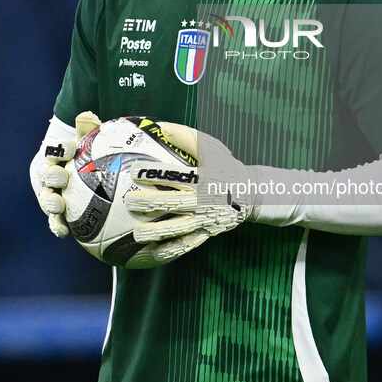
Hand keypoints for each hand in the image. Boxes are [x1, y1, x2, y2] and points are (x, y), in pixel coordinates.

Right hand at [37, 111, 100, 237]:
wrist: (89, 176)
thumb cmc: (91, 156)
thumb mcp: (92, 143)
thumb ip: (89, 130)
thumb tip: (87, 115)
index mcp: (58, 155)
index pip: (55, 149)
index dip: (60, 149)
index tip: (70, 148)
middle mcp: (51, 174)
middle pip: (47, 174)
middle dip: (52, 175)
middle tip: (62, 176)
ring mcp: (52, 194)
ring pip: (47, 198)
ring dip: (51, 202)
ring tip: (59, 205)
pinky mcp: (57, 214)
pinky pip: (54, 221)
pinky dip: (57, 226)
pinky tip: (65, 232)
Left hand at [125, 123, 255, 258]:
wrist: (252, 192)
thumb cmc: (227, 166)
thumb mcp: (212, 147)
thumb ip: (188, 137)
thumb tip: (163, 128)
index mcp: (204, 178)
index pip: (177, 175)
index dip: (155, 174)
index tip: (135, 171)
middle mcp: (204, 200)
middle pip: (174, 203)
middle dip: (150, 204)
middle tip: (129, 203)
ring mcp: (205, 219)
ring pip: (179, 227)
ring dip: (157, 232)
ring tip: (137, 235)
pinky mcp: (208, 232)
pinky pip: (188, 244)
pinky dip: (172, 250)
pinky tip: (154, 253)